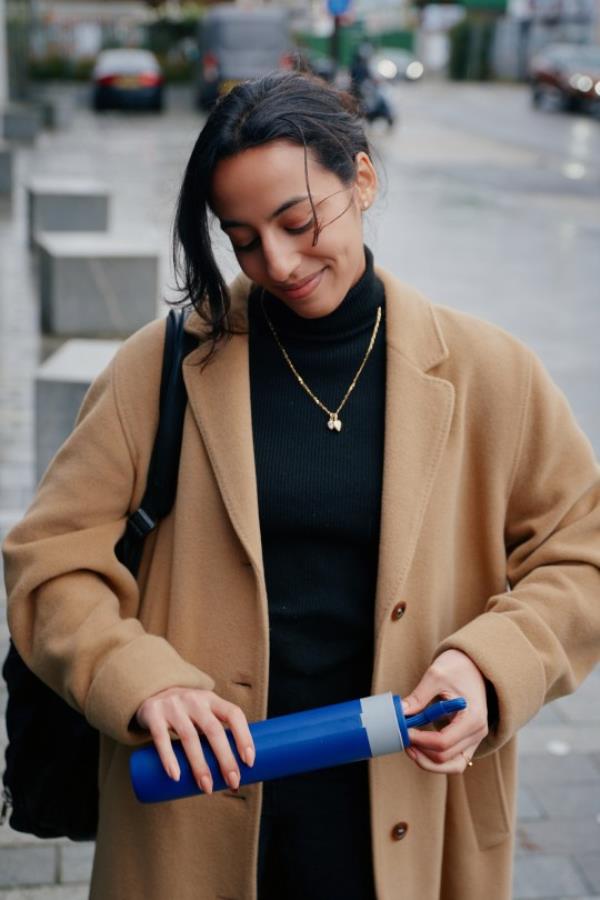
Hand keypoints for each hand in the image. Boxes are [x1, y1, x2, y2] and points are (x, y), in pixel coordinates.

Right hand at [135, 687, 254, 793]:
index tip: (249, 762)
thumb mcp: (204, 713)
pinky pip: (161, 738)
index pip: (233, 714)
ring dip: (200, 765)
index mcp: (212, 699)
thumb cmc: (187, 712)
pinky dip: (169, 758)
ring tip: (207, 788)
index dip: (244, 736)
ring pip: (189, 737)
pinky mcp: (153, 714)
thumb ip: (216, 735)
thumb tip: (235, 774)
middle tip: (233, 782)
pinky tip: (176, 776)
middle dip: (225, 758)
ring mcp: (173, 706)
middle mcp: (194, 700)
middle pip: (213, 729)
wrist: (152, 692)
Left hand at [402, 649, 487, 773]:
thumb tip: (400, 713)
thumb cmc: (458, 667)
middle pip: (446, 757)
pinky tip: (420, 748)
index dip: (420, 740)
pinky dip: (436, 760)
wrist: (474, 666)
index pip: (444, 742)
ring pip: (451, 766)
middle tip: (403, 738)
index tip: (405, 731)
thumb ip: (419, 696)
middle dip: (421, 752)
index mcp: (473, 717)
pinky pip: (453, 760)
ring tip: (410, 748)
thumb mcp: (436, 676)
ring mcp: (475, 739)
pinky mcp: (468, 741)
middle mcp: (478, 733)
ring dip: (428, 762)